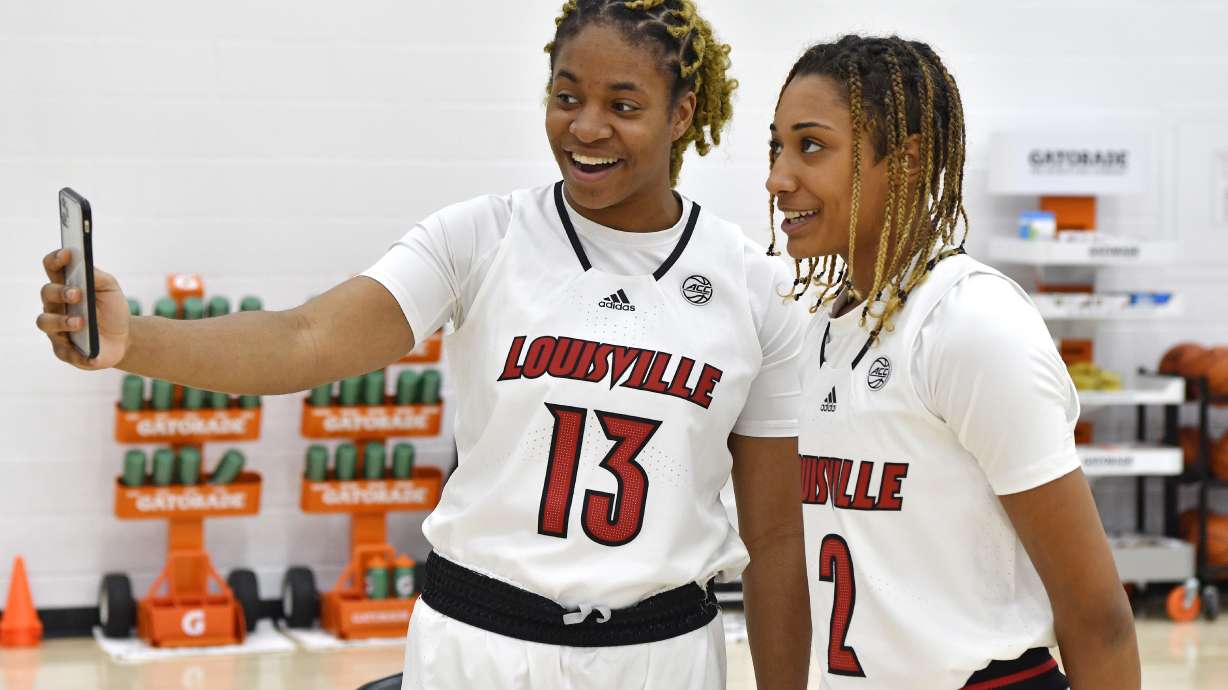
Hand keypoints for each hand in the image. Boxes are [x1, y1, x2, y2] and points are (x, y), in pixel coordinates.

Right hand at [36, 248, 130, 369]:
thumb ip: (98, 277)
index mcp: (65, 286)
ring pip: (45, 321)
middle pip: (47, 293)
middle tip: (77, 294)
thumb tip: (84, 264)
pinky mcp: (64, 351)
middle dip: (60, 292)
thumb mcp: (111, 290)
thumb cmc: (112, 310)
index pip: (52, 267)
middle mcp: (55, 306)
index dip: (56, 259)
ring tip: (81, 322)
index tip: (68, 254)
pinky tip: (90, 352)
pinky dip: (77, 352)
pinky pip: (64, 351)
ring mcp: (56, 328)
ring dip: (62, 321)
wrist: (124, 339)